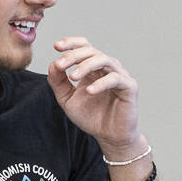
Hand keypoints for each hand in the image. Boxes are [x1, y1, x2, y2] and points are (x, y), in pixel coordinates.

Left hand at [48, 37, 141, 152]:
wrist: (109, 137)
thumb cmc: (91, 117)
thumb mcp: (67, 100)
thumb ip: (58, 83)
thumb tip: (52, 65)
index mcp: (93, 68)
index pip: (84, 47)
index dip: (71, 43)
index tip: (56, 46)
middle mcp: (106, 68)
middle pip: (91, 51)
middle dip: (73, 56)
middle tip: (60, 65)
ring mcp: (119, 75)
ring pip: (103, 60)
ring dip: (86, 65)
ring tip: (73, 77)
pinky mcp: (129, 86)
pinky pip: (115, 78)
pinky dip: (101, 83)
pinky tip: (89, 91)